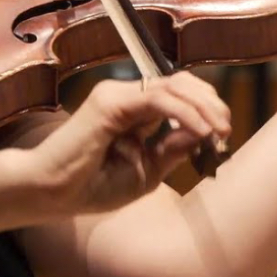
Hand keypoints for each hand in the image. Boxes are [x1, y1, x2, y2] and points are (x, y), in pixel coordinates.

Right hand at [25, 73, 230, 216]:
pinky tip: (202, 131)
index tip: (223, 137)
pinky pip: (158, 99)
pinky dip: (185, 113)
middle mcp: (127, 97)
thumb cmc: (91, 186)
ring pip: (174, 85)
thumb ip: (172, 149)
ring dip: (204, 107)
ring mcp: (118, 95)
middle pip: (181, 83)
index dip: (206, 110)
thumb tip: (204, 133)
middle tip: (226, 130)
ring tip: (220, 131)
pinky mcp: (110, 101)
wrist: (50, 193)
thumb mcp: (146, 171)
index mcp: (135, 112)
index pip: (179, 95)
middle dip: (211, 103)